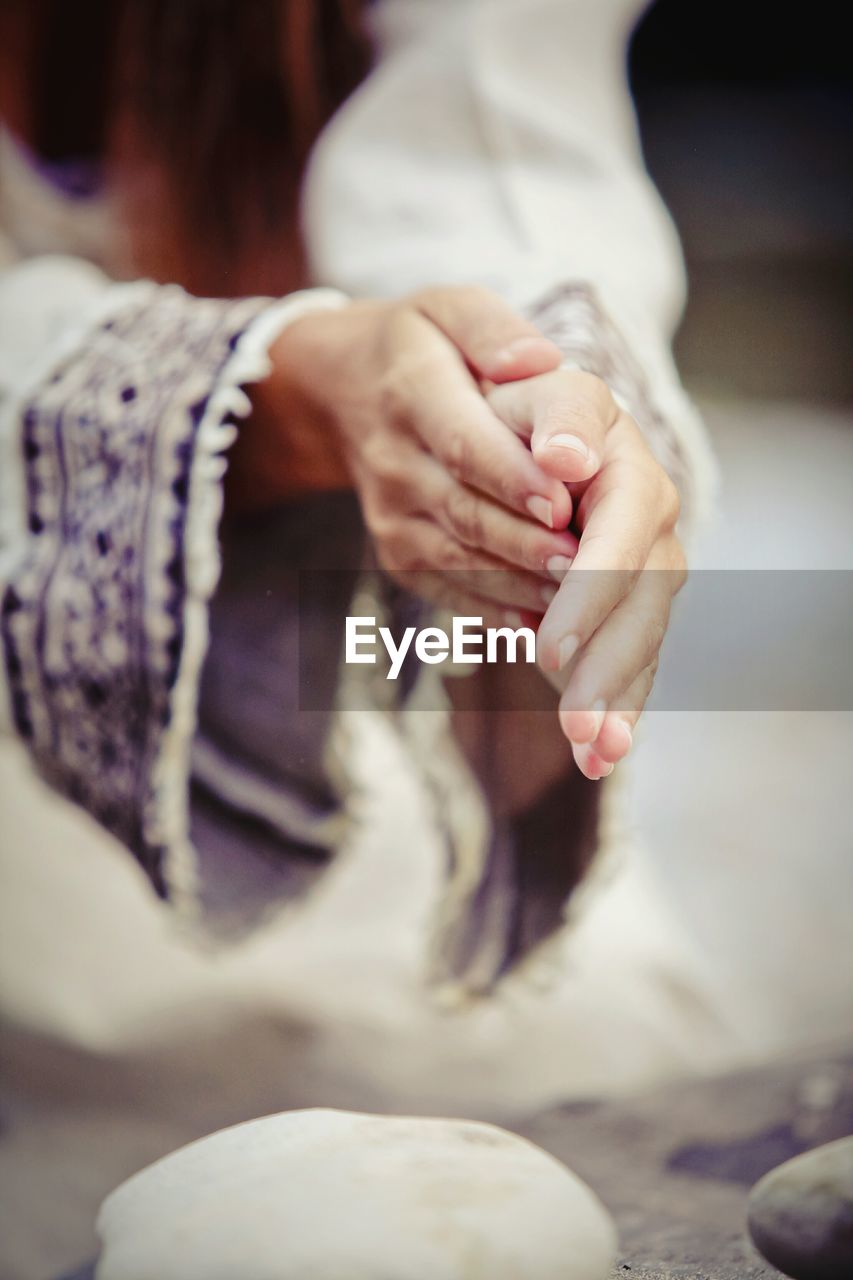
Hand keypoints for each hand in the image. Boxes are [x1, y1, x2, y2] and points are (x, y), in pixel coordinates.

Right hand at [238, 287, 580, 617]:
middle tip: (585, 564)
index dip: (513, 477)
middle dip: (526, 543)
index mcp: (412, 391)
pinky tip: (542, 619)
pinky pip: (447, 590)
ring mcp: (389, 515)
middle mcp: (393, 460)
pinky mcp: (395, 554)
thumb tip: (536, 360)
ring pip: (457, 560)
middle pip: (465, 511)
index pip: (465, 442)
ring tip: (577, 598)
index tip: (562, 503)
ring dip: (518, 584)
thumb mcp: (450, 309)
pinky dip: (495, 610)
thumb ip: (493, 329)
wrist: (346, 391)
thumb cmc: (423, 347)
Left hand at [486, 369, 685, 778]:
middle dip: (609, 668)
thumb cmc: (521, 409)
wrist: (526, 427)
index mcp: (630, 474)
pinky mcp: (627, 604)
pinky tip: (598, 755)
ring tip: (594, 754)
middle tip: (576, 725)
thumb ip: (557, 416)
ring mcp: (646, 569)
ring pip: (640, 640)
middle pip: (642, 604)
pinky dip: (616, 708)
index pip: (623, 539)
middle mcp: (651, 526)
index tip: (549, 651)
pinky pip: (630, 659)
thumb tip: (567, 461)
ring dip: (618, 702)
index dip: (591, 596)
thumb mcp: (534, 392)